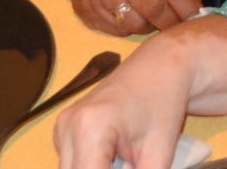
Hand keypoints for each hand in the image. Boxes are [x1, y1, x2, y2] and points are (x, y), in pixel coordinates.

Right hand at [56, 16, 226, 167]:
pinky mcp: (63, 129)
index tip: (136, 168)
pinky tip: (116, 158)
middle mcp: (68, 126)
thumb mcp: (159, 155)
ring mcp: (62, 126)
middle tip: (135, 163)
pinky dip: (93, 166)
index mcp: (90, 128)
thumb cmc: (164, 104)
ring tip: (126, 160)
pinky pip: (72, 163)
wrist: (162, 67)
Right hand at [69, 0, 202, 35]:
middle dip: (171, 23)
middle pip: (155, 8)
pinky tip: (132, 18)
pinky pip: (118, 29)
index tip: (196, 18)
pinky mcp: (87, 4)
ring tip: (154, 20)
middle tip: (177, 27)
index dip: (188, 8)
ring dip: (151, 28)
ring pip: (137, 22)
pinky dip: (130, 30)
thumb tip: (198, 12)